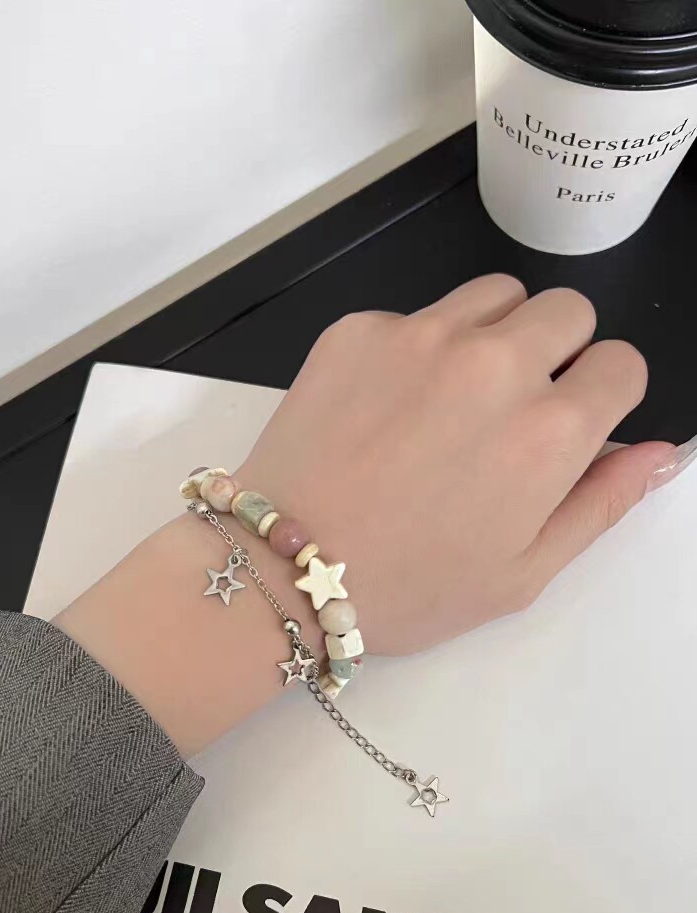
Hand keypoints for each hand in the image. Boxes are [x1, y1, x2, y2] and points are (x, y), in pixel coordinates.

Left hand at [58, 274, 677, 755]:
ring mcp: (421, 336)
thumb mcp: (524, 571)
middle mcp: (494, 364)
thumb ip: (603, 503)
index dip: (604, 395)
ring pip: (498, 294)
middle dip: (560, 350)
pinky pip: (417, 313)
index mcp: (549, 431)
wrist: (284, 568)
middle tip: (514, 407)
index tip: (573, 422)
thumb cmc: (410, 586)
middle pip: (568, 309)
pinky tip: (387, 404)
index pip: (622, 364)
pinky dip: (419, 346)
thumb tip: (660, 451)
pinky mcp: (360, 328)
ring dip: (497, 332)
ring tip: (456, 396)